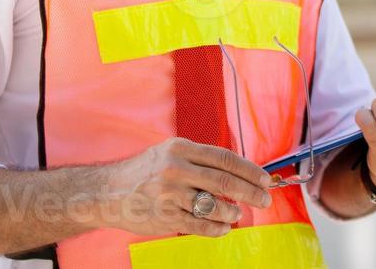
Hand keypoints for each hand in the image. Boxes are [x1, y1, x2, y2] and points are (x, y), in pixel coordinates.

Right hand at [98, 137, 271, 237]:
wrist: (109, 192)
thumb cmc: (145, 171)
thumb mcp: (170, 152)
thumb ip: (201, 159)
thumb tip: (239, 171)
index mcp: (181, 148)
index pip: (225, 159)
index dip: (250, 170)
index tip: (266, 179)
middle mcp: (176, 169)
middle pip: (225, 182)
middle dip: (251, 192)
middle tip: (265, 200)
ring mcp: (170, 194)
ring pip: (214, 206)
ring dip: (233, 211)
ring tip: (238, 213)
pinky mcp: (165, 217)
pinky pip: (200, 225)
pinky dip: (217, 228)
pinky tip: (224, 227)